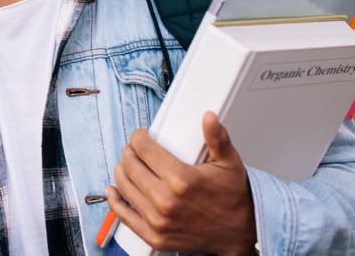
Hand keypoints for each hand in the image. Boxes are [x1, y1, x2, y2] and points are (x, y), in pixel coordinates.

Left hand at [106, 112, 256, 255]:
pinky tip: (114, 189)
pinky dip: (115, 199)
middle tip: (136, 149)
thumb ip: (217, 138)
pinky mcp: (154, 236)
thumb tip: (209, 117)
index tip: (142, 136)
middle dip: (129, 151)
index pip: (143, 148)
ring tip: (130, 165)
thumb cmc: (233, 198)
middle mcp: (166, 201)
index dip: (139, 137)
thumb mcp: (229, 163)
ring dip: (122, 171)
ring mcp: (158, 221)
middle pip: (130, 165)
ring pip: (123, 186)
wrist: (240, 233)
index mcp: (182, 180)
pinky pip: (123, 215)